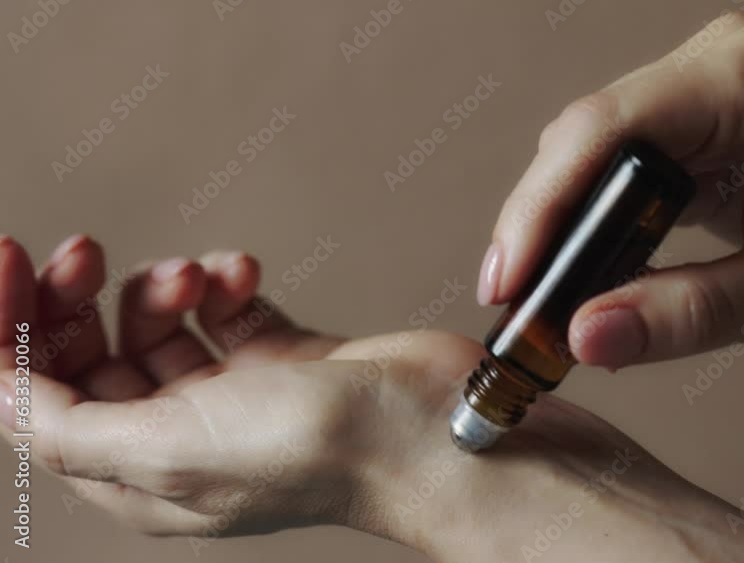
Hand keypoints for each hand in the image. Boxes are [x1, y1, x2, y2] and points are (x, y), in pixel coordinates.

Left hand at [0, 235, 743, 561]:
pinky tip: (242, 272)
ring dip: (164, 283)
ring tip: (200, 275)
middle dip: (78, 297)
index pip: (36, 398)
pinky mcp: (285, 353)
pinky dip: (224, 279)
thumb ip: (71, 428)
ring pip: (159, 322)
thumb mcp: (176, 453)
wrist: (443, 432)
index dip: (7, 329)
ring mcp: (237, 393)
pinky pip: (227, 304)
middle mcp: (184, 435)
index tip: (4, 263)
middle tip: (83, 253)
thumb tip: (0, 391)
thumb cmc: (335, 454)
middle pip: (91, 355)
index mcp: (142, 471)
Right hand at [477, 11, 743, 369]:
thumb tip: (581, 335)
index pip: (606, 130)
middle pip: (586, 135)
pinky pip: (618, 161)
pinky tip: (575, 264)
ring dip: (559, 221)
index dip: (541, 206)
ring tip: (535, 291)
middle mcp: (718, 64)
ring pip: (591, 148)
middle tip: (515, 300)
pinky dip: (591, 217)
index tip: (508, 278)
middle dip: (541, 221)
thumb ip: (682, 315)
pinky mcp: (699, 120)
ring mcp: (705, 88)